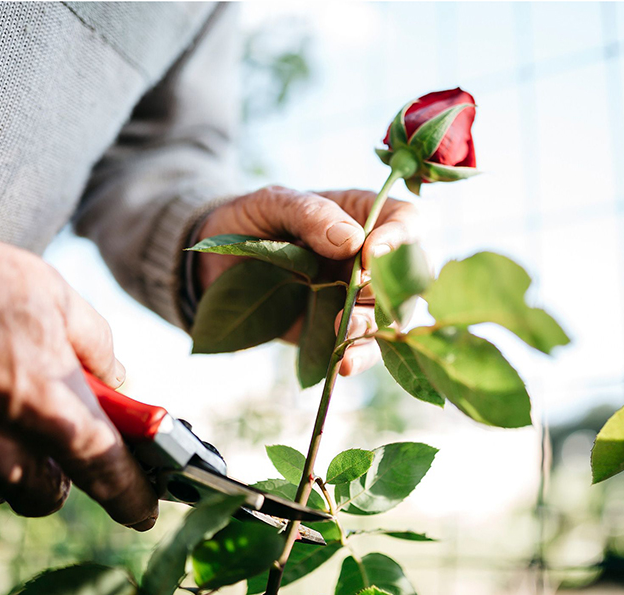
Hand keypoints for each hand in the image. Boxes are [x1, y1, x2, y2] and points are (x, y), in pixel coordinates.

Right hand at [0, 233, 158, 529]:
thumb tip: (116, 375)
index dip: (131, 497)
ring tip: (2, 418)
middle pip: (45, 496)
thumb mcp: (55, 296)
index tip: (143, 511)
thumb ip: (94, 344)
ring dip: (7, 468)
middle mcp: (3, 442)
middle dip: (58, 477)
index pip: (106, 470)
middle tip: (57, 441)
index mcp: (53, 404)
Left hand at [195, 186, 418, 375]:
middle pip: (409, 275)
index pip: (406, 220)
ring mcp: (355, 296)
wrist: (214, 262)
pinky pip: (364, 346)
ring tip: (342, 333)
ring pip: (389, 315)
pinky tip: (343, 362)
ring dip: (373, 326)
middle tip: (359, 293)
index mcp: (362, 215)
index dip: (400, 237)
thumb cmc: (251, 221)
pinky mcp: (338, 329)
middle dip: (391, 289)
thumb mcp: (273, 204)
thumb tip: (351, 241)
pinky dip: (361, 356)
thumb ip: (310, 214)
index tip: (372, 253)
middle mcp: (369, 258)